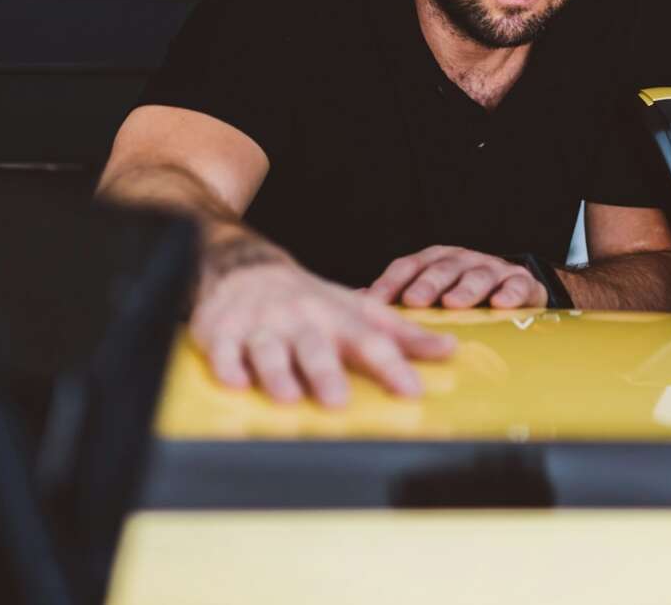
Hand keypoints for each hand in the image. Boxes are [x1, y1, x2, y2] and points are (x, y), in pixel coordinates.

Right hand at [190, 256, 455, 406]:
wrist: (246, 268)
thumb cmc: (310, 300)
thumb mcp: (357, 309)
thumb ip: (402, 333)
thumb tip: (449, 349)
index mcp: (337, 316)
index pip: (369, 341)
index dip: (392, 365)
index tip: (411, 390)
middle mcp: (301, 320)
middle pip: (316, 347)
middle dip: (326, 373)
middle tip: (338, 402)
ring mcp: (261, 325)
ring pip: (270, 350)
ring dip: (278, 374)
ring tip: (289, 399)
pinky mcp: (222, 332)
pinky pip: (223, 350)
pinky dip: (228, 365)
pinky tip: (234, 383)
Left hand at [366, 245, 549, 308]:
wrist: (512, 289)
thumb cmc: (460, 294)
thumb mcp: (428, 293)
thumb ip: (396, 298)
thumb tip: (353, 304)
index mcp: (433, 260)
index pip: (407, 266)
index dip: (390, 282)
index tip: (374, 301)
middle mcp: (460, 259)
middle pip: (441, 269)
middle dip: (427, 284)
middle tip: (414, 301)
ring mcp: (491, 268)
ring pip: (477, 275)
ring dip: (465, 289)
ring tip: (454, 304)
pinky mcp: (520, 281)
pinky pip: (516, 285)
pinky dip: (509, 293)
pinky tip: (501, 304)